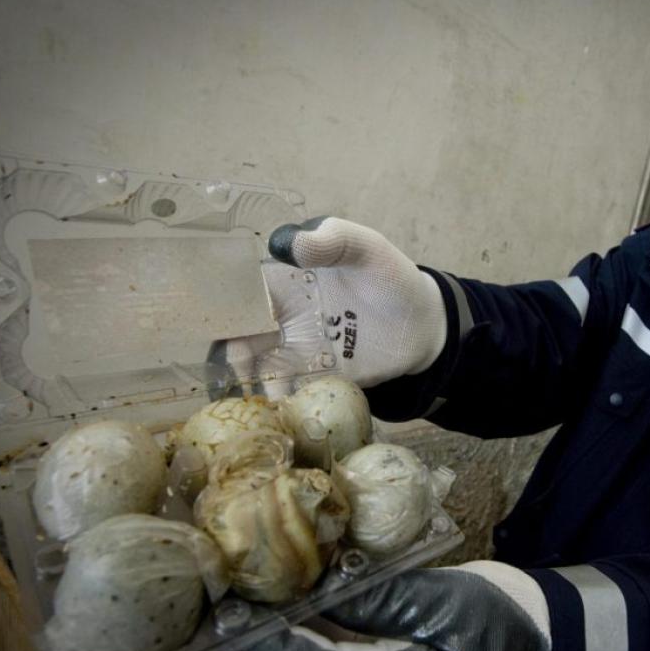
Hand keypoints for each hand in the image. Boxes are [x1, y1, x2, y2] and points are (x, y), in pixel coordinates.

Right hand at [212, 217, 447, 390]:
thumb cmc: (390, 277)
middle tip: (239, 364)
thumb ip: (333, 239)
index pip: (244, 291)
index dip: (228, 304)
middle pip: (242, 335)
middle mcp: (282, 318)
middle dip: (233, 351)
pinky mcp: (315, 379)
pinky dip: (281, 403)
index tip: (225, 319)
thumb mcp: (366, 247)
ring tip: (259, 396)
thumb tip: (289, 245)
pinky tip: (283, 411)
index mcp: (285, 280)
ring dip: (253, 383)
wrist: (424, 324)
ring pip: (259, 369)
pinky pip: (289, 393)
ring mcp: (297, 352)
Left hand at [234, 560, 551, 650]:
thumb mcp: (451, 601)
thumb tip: (326, 582)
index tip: (243, 626)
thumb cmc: (501, 621)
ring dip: (271, 647)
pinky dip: (297, 638)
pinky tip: (275, 610)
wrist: (532, 639)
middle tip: (222, 615)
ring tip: (236, 611)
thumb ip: (389, 597)